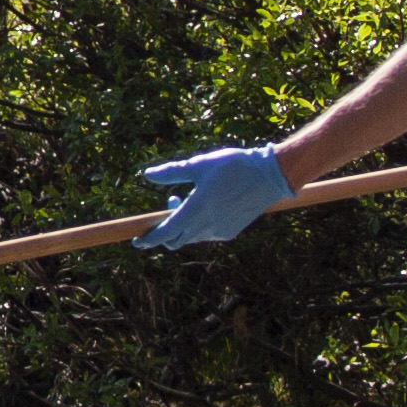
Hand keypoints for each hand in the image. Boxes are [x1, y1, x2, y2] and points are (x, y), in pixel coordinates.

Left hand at [140, 146, 293, 250]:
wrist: (269, 176)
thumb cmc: (232, 166)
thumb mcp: (198, 165)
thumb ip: (171, 172)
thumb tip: (147, 175)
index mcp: (196, 209)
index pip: (165, 232)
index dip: (149, 239)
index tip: (137, 242)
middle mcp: (207, 226)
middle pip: (176, 239)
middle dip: (165, 228)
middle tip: (171, 199)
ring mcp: (220, 231)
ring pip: (191, 237)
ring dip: (183, 224)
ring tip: (189, 196)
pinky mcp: (230, 232)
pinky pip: (206, 235)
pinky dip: (198, 226)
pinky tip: (206, 205)